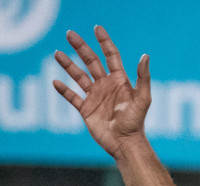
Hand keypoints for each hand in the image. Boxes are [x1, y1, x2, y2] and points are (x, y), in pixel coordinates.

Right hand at [53, 26, 150, 159]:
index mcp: (119, 80)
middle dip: (80, 47)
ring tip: (57, 53)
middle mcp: (106, 85)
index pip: (110, 56)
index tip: (97, 28)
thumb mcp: (143, 98)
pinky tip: (55, 82)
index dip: (104, 42)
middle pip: (91, 61)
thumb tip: (145, 55)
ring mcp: (95, 97)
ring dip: (68, 65)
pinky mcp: (86, 109)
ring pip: (78, 76)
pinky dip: (64, 90)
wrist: (125, 143)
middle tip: (69, 33)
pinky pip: (72, 97)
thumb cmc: (136, 122)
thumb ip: (143, 77)